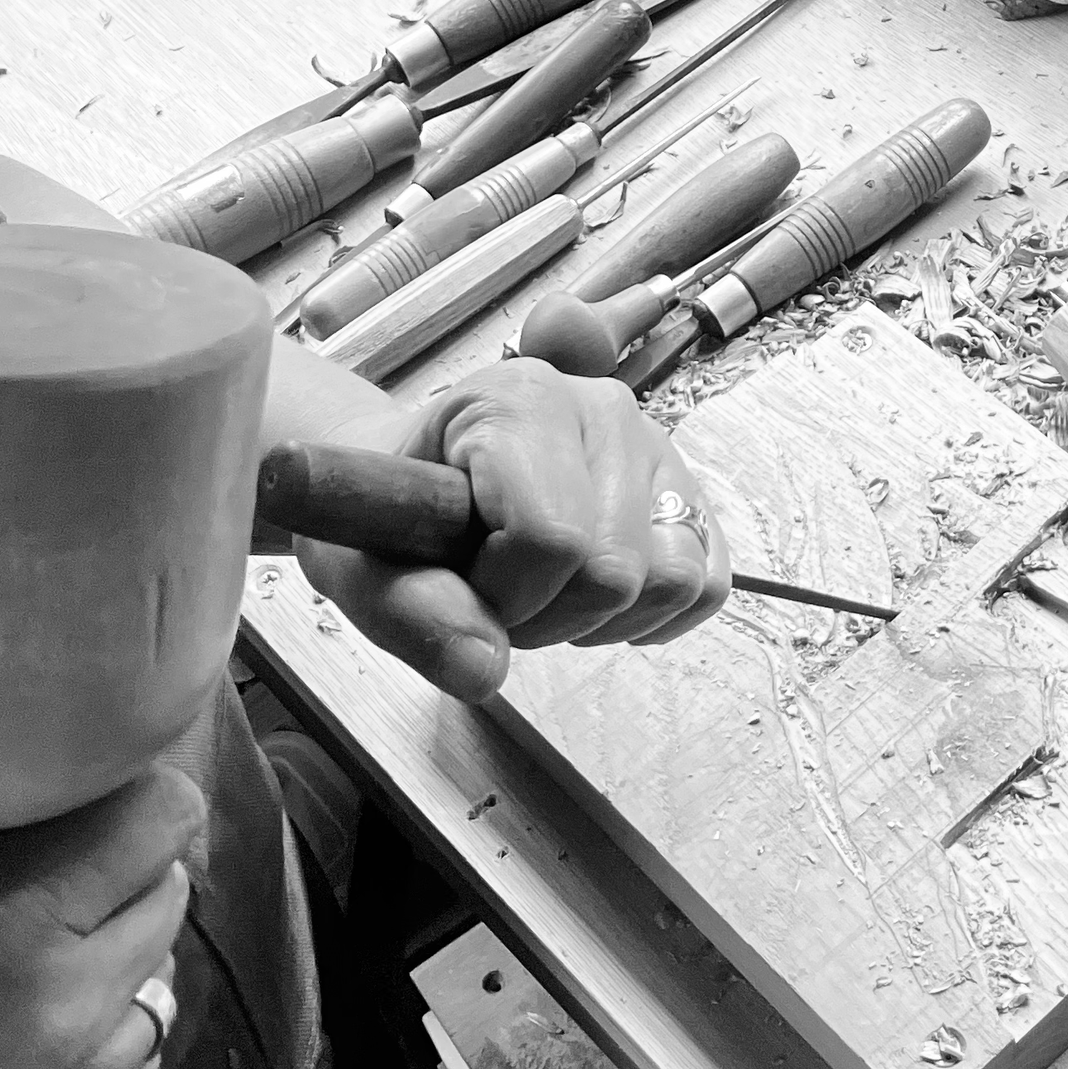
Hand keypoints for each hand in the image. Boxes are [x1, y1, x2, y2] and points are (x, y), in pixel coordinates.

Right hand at [0, 766, 203, 1068]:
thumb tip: (32, 800)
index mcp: (5, 935)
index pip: (159, 824)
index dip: (147, 809)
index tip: (125, 812)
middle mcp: (67, 1019)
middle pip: (167, 905)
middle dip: (128, 891)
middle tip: (70, 906)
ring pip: (157, 1002)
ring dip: (116, 989)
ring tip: (40, 1007)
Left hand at [293, 361, 731, 703]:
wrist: (412, 481)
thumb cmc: (388, 511)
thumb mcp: (361, 566)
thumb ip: (411, 614)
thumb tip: (483, 670)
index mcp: (518, 399)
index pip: (551, 537)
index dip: (503, 598)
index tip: (458, 588)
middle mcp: (600, 407)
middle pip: (615, 569)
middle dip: (548, 615)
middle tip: (495, 596)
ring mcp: (652, 445)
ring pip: (672, 578)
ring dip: (601, 619)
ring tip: (542, 594)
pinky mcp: (683, 491)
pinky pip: (707, 580)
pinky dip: (653, 615)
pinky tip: (590, 601)